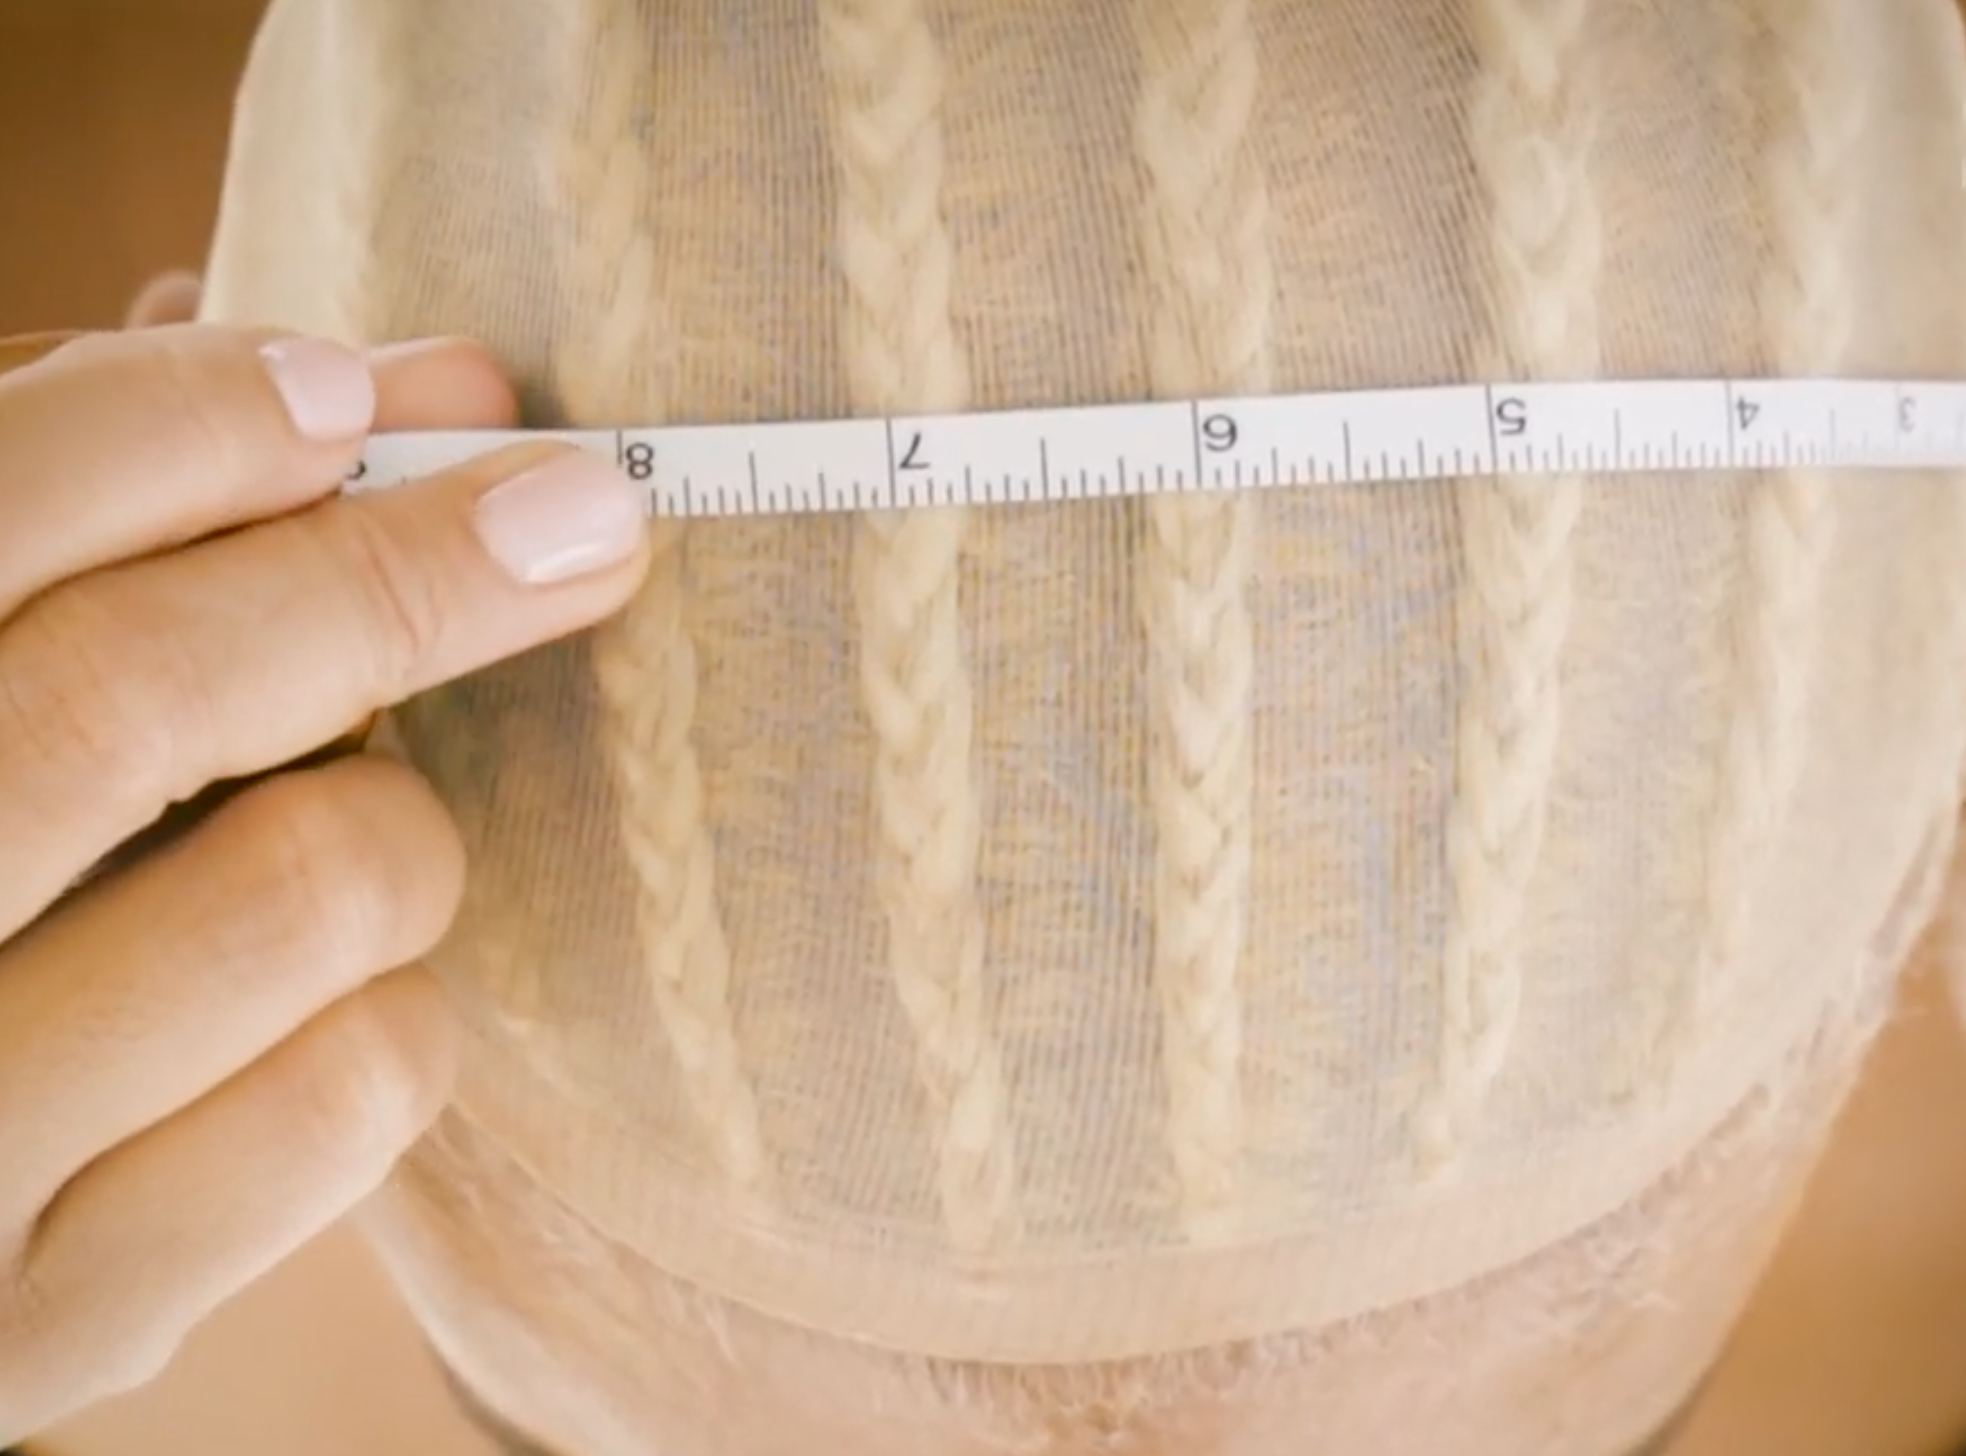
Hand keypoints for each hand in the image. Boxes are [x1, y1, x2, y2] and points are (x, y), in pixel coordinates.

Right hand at [0, 323, 650, 1441]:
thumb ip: (81, 532)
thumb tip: (348, 385)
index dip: (192, 422)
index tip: (369, 391)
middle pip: (143, 691)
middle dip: (401, 569)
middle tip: (586, 511)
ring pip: (312, 891)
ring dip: (390, 823)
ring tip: (337, 827)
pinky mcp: (65, 1318)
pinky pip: (361, 1089)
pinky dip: (394, 1004)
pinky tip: (321, 1000)